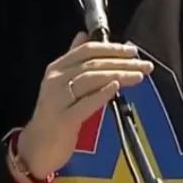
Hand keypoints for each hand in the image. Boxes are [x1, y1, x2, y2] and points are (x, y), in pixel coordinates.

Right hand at [14, 32, 153, 179]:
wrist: (37, 148)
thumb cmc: (55, 115)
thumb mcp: (62, 84)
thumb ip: (74, 61)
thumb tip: (83, 35)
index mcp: (57, 69)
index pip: (87, 50)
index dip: (111, 48)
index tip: (133, 51)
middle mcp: (55, 80)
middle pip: (92, 64)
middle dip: (121, 62)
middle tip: (144, 65)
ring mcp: (58, 100)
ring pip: (90, 80)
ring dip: (118, 75)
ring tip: (139, 76)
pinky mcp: (63, 120)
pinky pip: (85, 103)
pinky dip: (101, 93)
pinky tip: (116, 87)